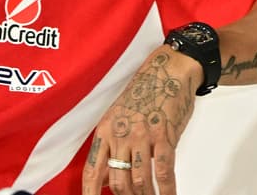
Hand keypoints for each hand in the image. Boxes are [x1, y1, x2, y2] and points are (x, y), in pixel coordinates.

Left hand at [82, 47, 200, 194]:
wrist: (166, 73)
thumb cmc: (142, 95)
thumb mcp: (117, 118)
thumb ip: (111, 147)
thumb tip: (106, 178)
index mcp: (105, 131)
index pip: (92, 171)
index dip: (90, 193)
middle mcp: (120, 135)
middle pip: (117, 182)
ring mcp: (142, 137)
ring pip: (139, 181)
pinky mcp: (164, 137)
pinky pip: (163, 172)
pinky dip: (166, 191)